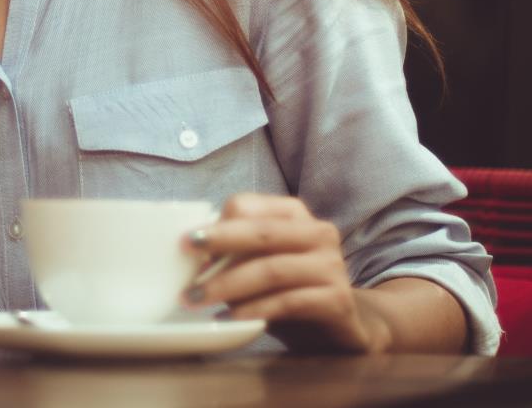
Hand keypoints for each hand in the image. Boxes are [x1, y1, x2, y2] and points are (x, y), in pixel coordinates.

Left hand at [183, 193, 392, 352]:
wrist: (345, 326)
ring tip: (197, 300)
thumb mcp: (262, 265)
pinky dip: (254, 309)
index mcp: (295, 215)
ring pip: (272, 269)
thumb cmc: (292, 290)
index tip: (187, 244)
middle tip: (186, 261)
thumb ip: (237, 254)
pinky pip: (289, 302)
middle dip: (220, 244)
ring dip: (228, 285)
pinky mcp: (338, 300)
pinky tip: (229, 318)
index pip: (249, 205)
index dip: (216, 224)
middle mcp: (318, 233)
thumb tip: (192, 255)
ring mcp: (332, 266)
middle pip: (261, 232)